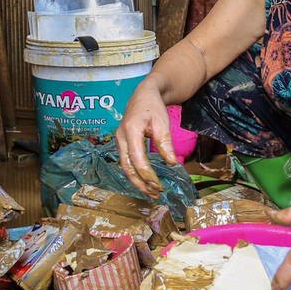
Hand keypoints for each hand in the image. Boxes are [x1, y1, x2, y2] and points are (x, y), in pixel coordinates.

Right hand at [113, 82, 171, 197]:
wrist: (143, 95)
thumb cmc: (153, 107)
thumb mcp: (163, 122)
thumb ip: (166, 143)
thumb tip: (172, 163)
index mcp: (131, 130)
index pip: (137, 158)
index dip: (147, 174)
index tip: (158, 185)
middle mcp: (120, 136)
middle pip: (127, 166)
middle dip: (140, 183)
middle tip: (154, 194)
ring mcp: (119, 140)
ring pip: (125, 166)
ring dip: (137, 181)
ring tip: (150, 192)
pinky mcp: (122, 143)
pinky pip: (126, 162)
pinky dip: (135, 173)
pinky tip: (145, 181)